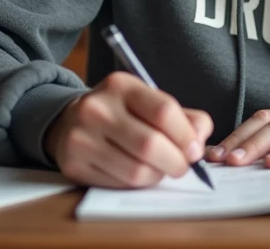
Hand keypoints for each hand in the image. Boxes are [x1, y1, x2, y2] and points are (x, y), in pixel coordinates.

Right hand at [44, 71, 212, 188]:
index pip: (163, 111)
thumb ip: (183, 118)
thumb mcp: (148, 102)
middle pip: (151, 145)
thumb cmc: (121, 113)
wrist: (69, 122)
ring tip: (160, 169)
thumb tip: (200, 140)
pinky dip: (138, 184)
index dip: (186, 136)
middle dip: (176, 162)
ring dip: (158, 176)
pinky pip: (119, 184)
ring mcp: (81, 137)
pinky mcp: (74, 165)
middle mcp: (97, 108)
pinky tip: (138, 173)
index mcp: (121, 85)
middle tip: (182, 167)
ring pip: (136, 170)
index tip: (195, 150)